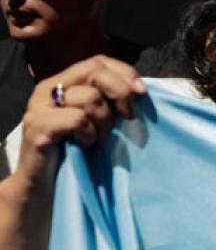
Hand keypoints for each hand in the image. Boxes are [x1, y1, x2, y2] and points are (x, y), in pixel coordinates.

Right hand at [15, 56, 144, 190]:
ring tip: (98, 140)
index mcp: (65, 83)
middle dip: (121, 94)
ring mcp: (40, 106)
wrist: (44, 188)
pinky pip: (77, 119)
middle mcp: (49, 88)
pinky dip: (89, 134)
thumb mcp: (100, 122)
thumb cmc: (78, 154)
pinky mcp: (38, 127)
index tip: (143, 94)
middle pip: (95, 71)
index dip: (125, 73)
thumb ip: (112, 101)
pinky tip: (85, 146)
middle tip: (127, 119)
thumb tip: (141, 90)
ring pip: (90, 98)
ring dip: (104, 123)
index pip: (99, 61)